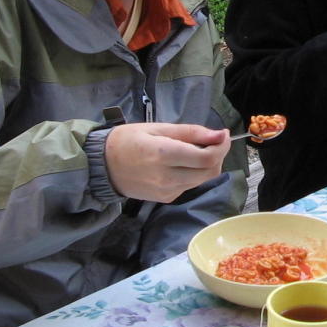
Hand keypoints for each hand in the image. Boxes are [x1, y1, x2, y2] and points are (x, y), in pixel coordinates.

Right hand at [104, 123, 228, 202]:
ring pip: (203, 180)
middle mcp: (167, 177)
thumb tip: (220, 134)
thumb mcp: (158, 128)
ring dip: (208, 165)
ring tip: (196, 150)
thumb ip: (191, 132)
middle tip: (212, 141)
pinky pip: (190, 186)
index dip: (222, 146)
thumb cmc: (128, 140)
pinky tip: (183, 163)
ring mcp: (167, 191)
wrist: (102, 166)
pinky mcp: (166, 198)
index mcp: (164, 154)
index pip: (206, 157)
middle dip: (218, 155)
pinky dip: (195, 173)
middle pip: (209, 171)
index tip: (224, 134)